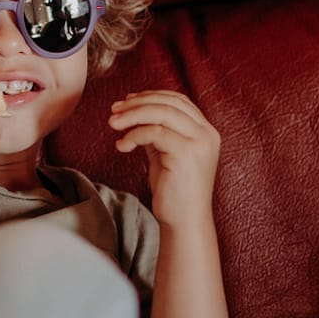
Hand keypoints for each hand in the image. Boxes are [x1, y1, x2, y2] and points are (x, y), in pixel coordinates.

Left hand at [108, 90, 219, 227]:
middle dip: (137, 103)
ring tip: (112, 123)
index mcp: (205, 131)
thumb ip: (157, 133)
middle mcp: (206, 134)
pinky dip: (134, 135)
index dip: (150, 96)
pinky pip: (154, 132)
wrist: (185, 221)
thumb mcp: (165, 154)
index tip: (126, 101)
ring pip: (161, 113)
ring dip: (132, 115)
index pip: (177, 101)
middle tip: (114, 110)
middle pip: (169, 103)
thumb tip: (135, 113)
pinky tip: (122, 145)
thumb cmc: (174, 191)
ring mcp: (199, 143)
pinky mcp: (186, 154)